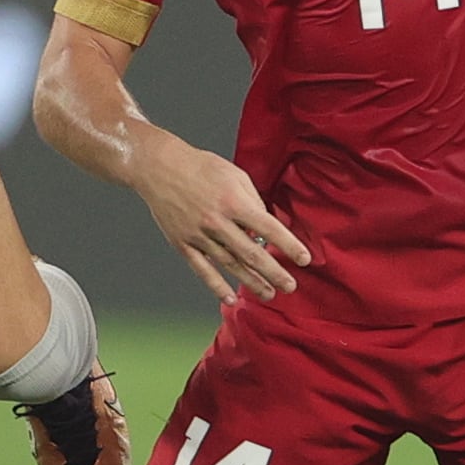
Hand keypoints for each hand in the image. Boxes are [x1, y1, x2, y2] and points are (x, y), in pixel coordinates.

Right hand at [133, 139, 309, 303]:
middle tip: (290, 286)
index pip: (269, 228)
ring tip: (269, 293)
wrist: (159, 167)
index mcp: (233, 201)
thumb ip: (253, 200)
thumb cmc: (200, 167)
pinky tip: (230, 297)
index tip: (305, 259)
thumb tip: (265, 227)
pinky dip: (216, 285)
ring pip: (230, 264)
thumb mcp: (234, 175)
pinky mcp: (182, 243)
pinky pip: (202, 269)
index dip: (289, 245)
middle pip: (252, 253)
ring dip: (252, 281)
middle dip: (274, 272)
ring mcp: (198, 235)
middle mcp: (217, 221)